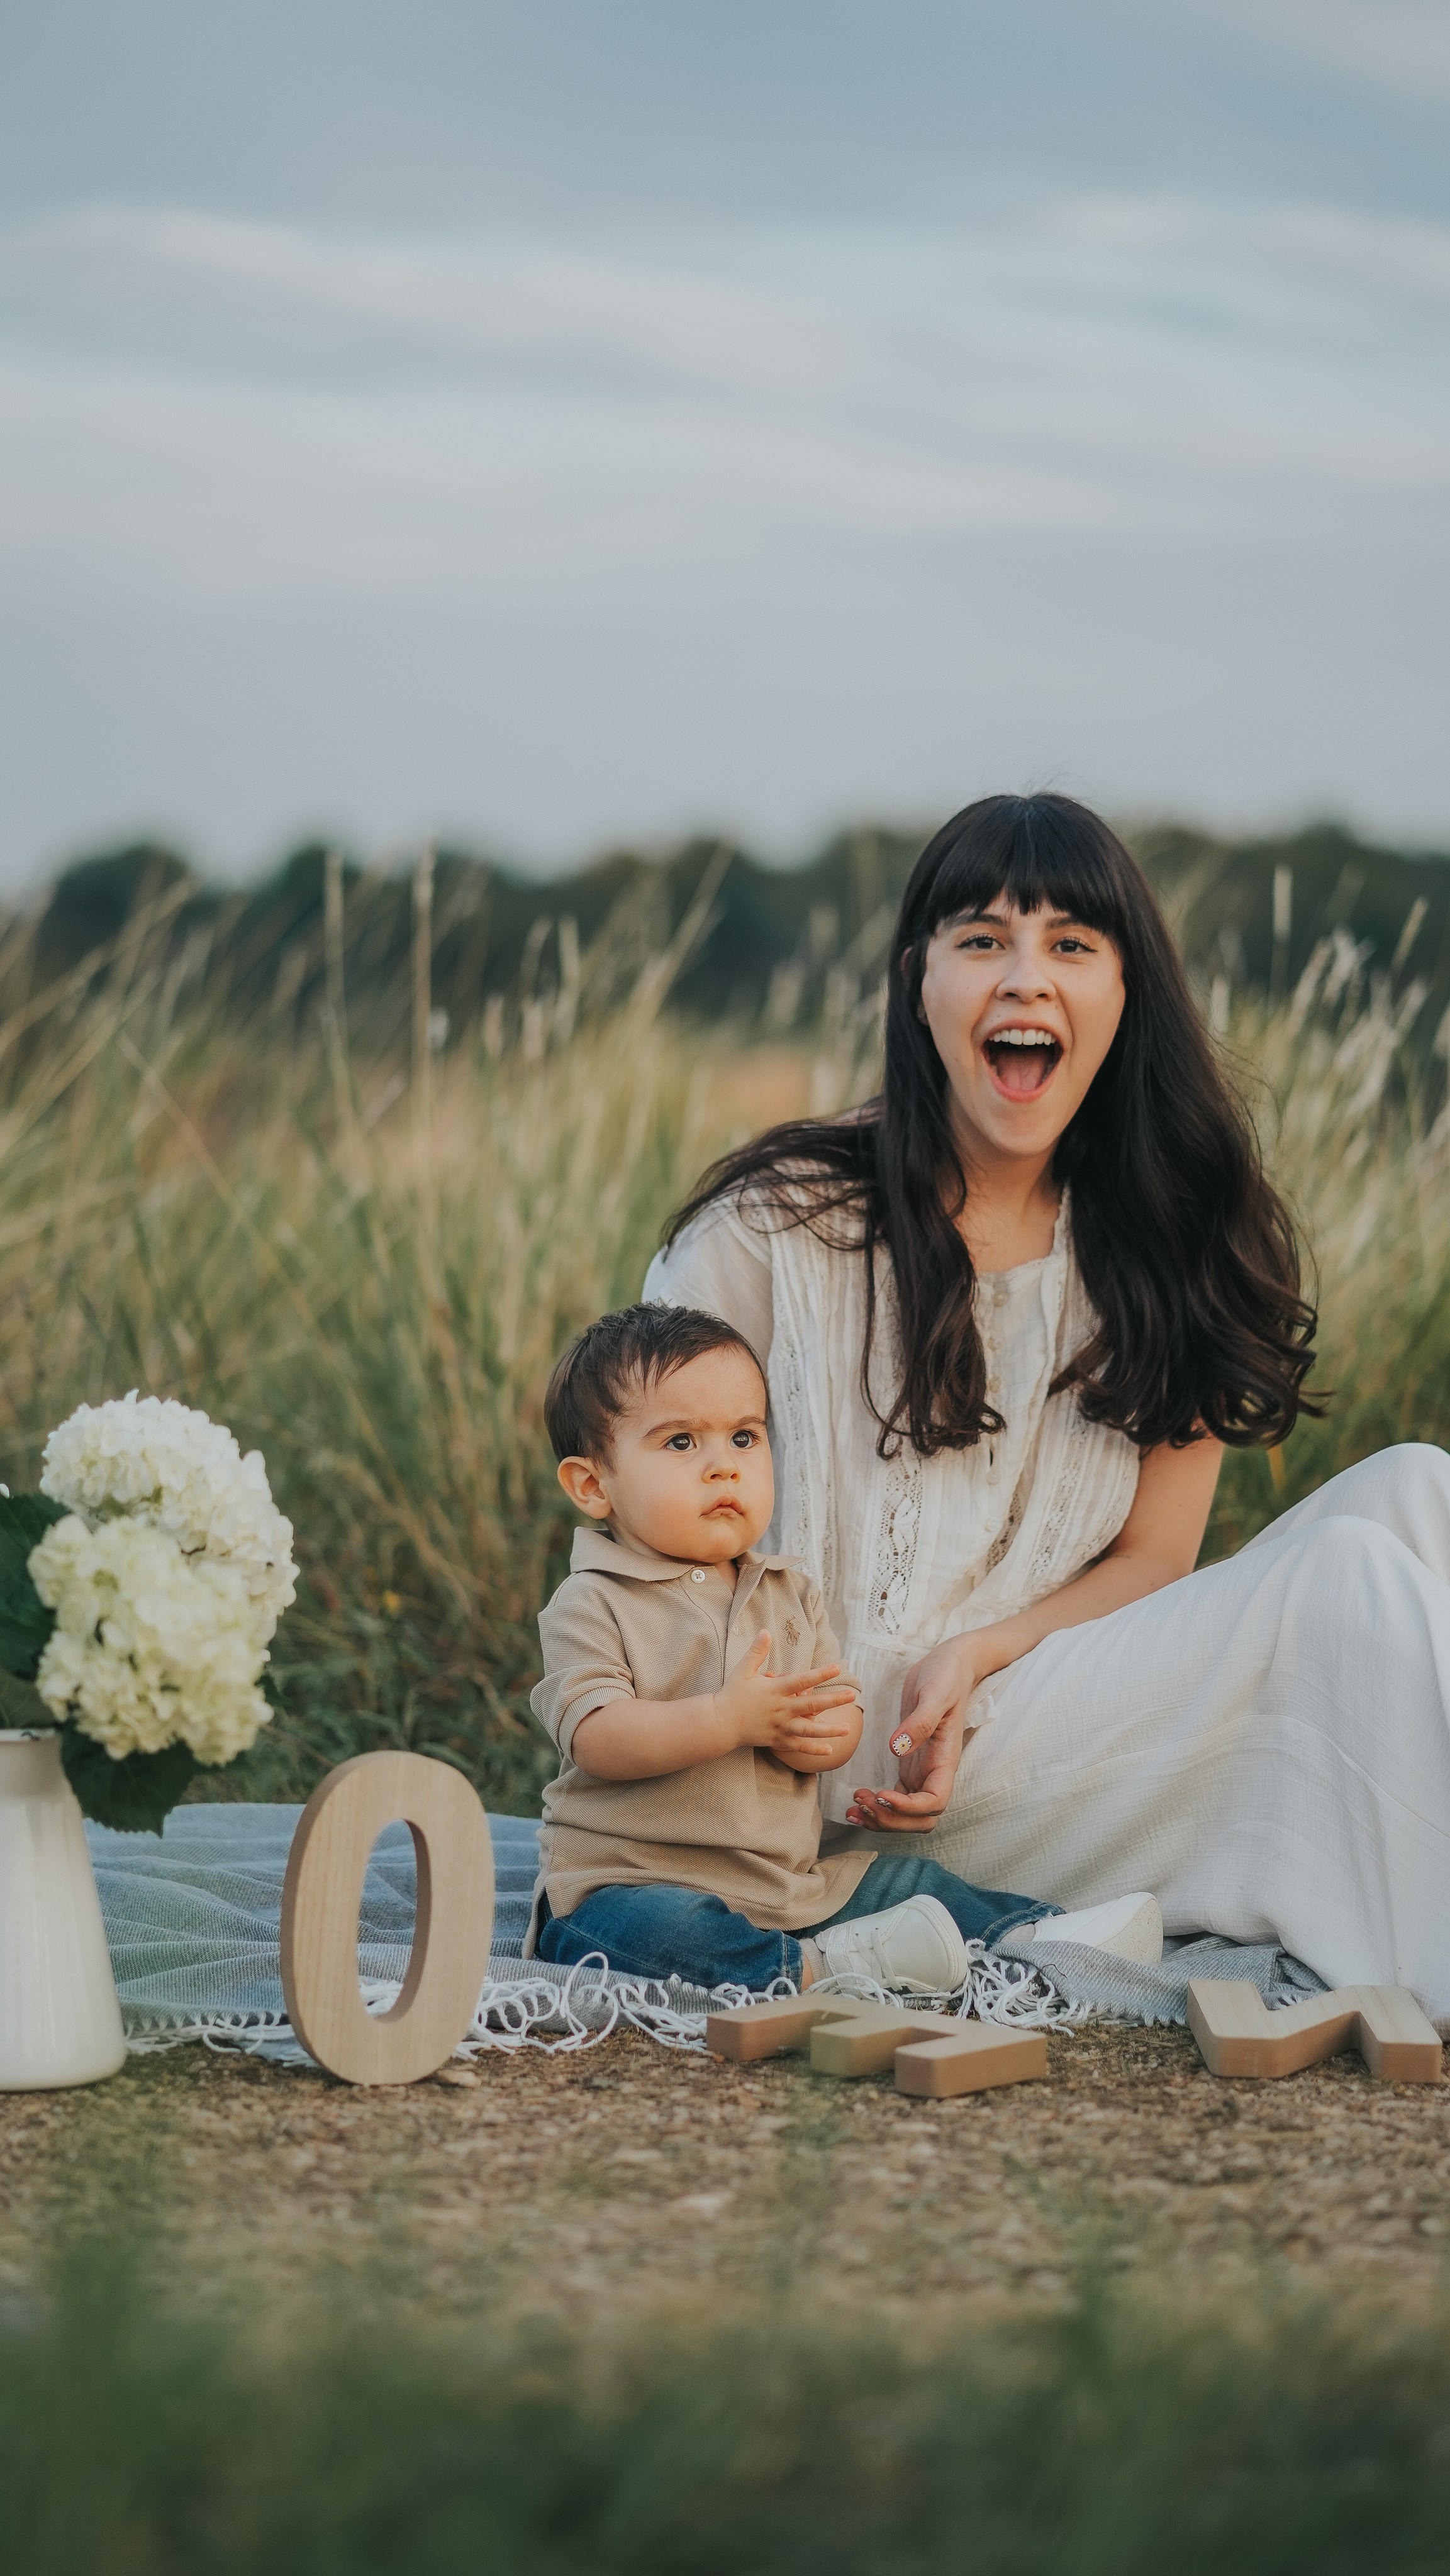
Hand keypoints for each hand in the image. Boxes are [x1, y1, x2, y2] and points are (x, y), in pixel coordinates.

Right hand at [716, 1630, 860, 1766]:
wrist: (720, 1723)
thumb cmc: (731, 1694)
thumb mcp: (743, 1670)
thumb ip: (757, 1651)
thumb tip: (765, 1631)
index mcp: (774, 1690)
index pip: (801, 1680)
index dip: (820, 1674)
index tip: (837, 1668)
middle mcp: (780, 1709)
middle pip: (811, 1705)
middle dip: (832, 1700)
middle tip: (851, 1696)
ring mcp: (780, 1727)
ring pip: (808, 1730)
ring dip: (829, 1730)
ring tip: (847, 1729)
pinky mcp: (777, 1740)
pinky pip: (799, 1746)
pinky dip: (814, 1749)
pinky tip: (830, 1750)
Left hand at [844, 1633, 974, 1831]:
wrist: (948, 1665)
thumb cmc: (947, 1676)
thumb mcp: (935, 1694)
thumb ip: (920, 1722)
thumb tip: (896, 1748)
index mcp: (945, 1761)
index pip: (934, 1802)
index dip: (909, 1808)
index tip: (883, 1795)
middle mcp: (934, 1772)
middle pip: (919, 1819)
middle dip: (891, 1820)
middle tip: (862, 1801)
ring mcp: (921, 1770)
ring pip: (906, 1814)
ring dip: (880, 1818)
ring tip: (853, 1807)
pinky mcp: (909, 1763)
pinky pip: (895, 1797)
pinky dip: (876, 1806)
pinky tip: (856, 1800)